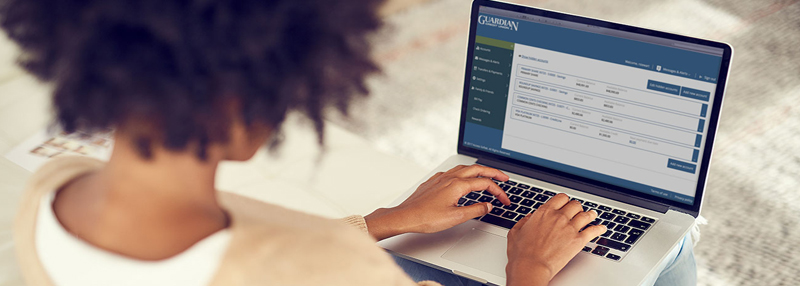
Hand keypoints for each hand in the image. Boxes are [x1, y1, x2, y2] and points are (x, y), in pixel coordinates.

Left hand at [364, 165, 509, 240]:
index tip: (504, 200)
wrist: (405, 216)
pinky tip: (464, 179)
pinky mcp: (434, 181)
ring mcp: (441, 177)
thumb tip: (488, 205)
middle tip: (505, 178)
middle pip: (478, 169)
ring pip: (465, 168)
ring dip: (479, 171)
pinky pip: (454, 171)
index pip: (485, 183)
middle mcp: (450, 177)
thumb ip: (475, 210)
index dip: (498, 191)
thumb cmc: (426, 218)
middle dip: (494, 173)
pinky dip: (465, 173)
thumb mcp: (456, 217)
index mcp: (458, 184)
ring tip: (488, 176)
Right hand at [505, 193, 606, 285]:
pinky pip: (593, 231)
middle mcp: (559, 217)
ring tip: (593, 215)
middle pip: (575, 205)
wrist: (531, 267)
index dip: (564, 200)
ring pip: (586, 215)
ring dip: (590, 214)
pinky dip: (599, 228)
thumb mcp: (515, 232)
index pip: (561, 198)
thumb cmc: (521, 253)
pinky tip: (602, 228)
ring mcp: (570, 228)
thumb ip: (524, 222)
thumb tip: (530, 218)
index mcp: (544, 212)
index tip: (565, 204)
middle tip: (577, 211)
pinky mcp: (578, 241)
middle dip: (577, 207)